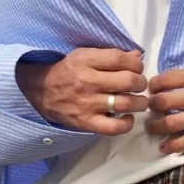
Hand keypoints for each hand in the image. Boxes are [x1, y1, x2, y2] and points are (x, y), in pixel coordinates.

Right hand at [16, 48, 148, 134]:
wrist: (42, 91)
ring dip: (140, 103)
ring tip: (138, 101)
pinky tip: (127, 117)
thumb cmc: (69, 71)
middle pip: (128, 81)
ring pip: (126, 104)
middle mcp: (87, 81)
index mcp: (86, 60)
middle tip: (139, 85)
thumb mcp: (85, 55)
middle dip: (141, 82)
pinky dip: (127, 124)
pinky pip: (114, 128)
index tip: (136, 68)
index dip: (136, 64)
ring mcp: (87, 104)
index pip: (120, 59)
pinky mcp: (86, 122)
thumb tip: (137, 57)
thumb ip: (111, 55)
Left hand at [146, 60, 183, 153]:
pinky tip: (165, 147)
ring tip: (152, 126)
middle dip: (151, 105)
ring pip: (170, 124)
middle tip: (150, 107)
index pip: (165, 79)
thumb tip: (183, 77)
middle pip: (162, 102)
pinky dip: (173, 146)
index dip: (153, 84)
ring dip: (156, 126)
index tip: (152, 87)